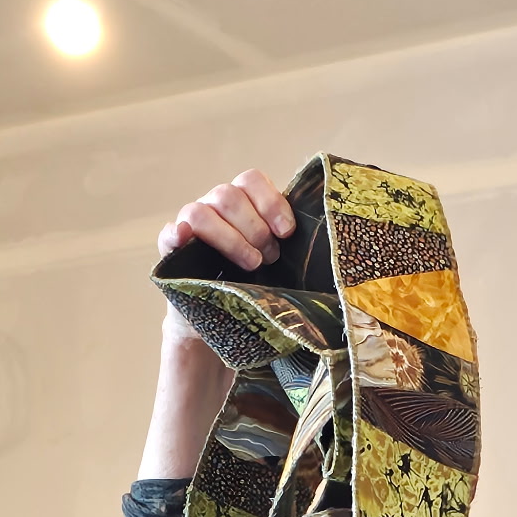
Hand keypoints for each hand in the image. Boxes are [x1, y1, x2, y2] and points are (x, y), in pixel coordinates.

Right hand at [139, 168, 294, 481]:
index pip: (251, 181)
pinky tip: (186, 240)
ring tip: (250, 266)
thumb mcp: (285, 279)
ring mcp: (192, 232)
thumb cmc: (262, 303)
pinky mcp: (173, 257)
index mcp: (245, 211)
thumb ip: (300, 260)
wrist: (224, 336)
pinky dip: (177, 233)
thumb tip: (348, 267)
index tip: (287, 232)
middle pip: (228, 194)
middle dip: (253, 226)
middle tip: (269, 258)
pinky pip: (169, 232)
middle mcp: (217, 214)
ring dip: (229, 236)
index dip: (270, 200)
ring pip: (202, 210)